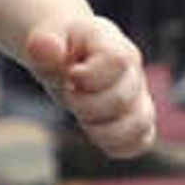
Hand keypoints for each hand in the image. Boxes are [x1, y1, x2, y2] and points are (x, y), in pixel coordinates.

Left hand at [27, 14, 156, 157]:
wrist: (66, 50)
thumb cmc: (57, 46)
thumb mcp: (44, 39)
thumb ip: (44, 45)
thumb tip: (42, 46)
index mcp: (112, 43)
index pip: (118, 61)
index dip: (88, 76)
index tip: (70, 75)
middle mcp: (132, 69)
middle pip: (121, 99)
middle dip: (85, 106)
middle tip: (69, 95)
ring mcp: (138, 94)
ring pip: (140, 123)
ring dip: (104, 131)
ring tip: (84, 120)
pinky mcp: (137, 116)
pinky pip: (142, 139)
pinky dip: (118, 145)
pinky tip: (95, 133)